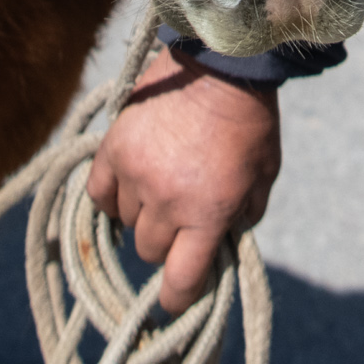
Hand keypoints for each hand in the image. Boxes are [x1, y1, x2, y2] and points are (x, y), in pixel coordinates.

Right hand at [87, 48, 281, 311]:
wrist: (223, 63)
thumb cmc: (251, 122)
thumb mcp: (264, 177)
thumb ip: (244, 216)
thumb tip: (223, 242)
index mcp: (206, 214)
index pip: (180, 281)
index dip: (177, 298)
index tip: (173, 300)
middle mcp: (166, 201)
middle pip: (150, 250)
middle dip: (167, 242)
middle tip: (180, 221)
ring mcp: (135, 174)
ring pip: (125, 222)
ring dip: (141, 214)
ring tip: (160, 188)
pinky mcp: (114, 148)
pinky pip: (100, 192)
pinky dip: (112, 194)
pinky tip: (128, 185)